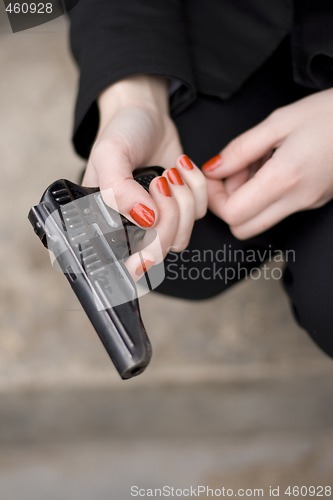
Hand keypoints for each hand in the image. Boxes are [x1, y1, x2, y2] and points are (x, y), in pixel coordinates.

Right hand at [83, 76, 206, 276]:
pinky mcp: (182, 209)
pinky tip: (180, 167)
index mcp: (106, 224)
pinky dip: (196, 188)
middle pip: (160, 249)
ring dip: (183, 200)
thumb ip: (118, 190)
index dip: (139, 260)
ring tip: (169, 172)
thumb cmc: (121, 133)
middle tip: (160, 181)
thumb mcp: (110, 154)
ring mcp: (159, 222)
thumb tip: (145, 220)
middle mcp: (132, 230)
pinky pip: (199, 214)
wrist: (146, 114)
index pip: (124, 262)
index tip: (146, 248)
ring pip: (182, 236)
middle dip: (168, 214)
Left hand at [202, 89, 332, 238]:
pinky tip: (272, 164)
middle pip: (242, 228)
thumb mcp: (279, 121)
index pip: (232, 214)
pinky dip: (264, 194)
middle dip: (228, 204)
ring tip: (257, 161)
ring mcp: (306, 204)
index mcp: (284, 179)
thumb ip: (240, 149)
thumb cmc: (330, 114)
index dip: (214, 198)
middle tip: (233, 173)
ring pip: (259, 221)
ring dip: (246, 198)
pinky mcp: (312, 202)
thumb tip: (213, 168)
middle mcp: (296, 200)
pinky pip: (277, 209)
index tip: (214, 176)